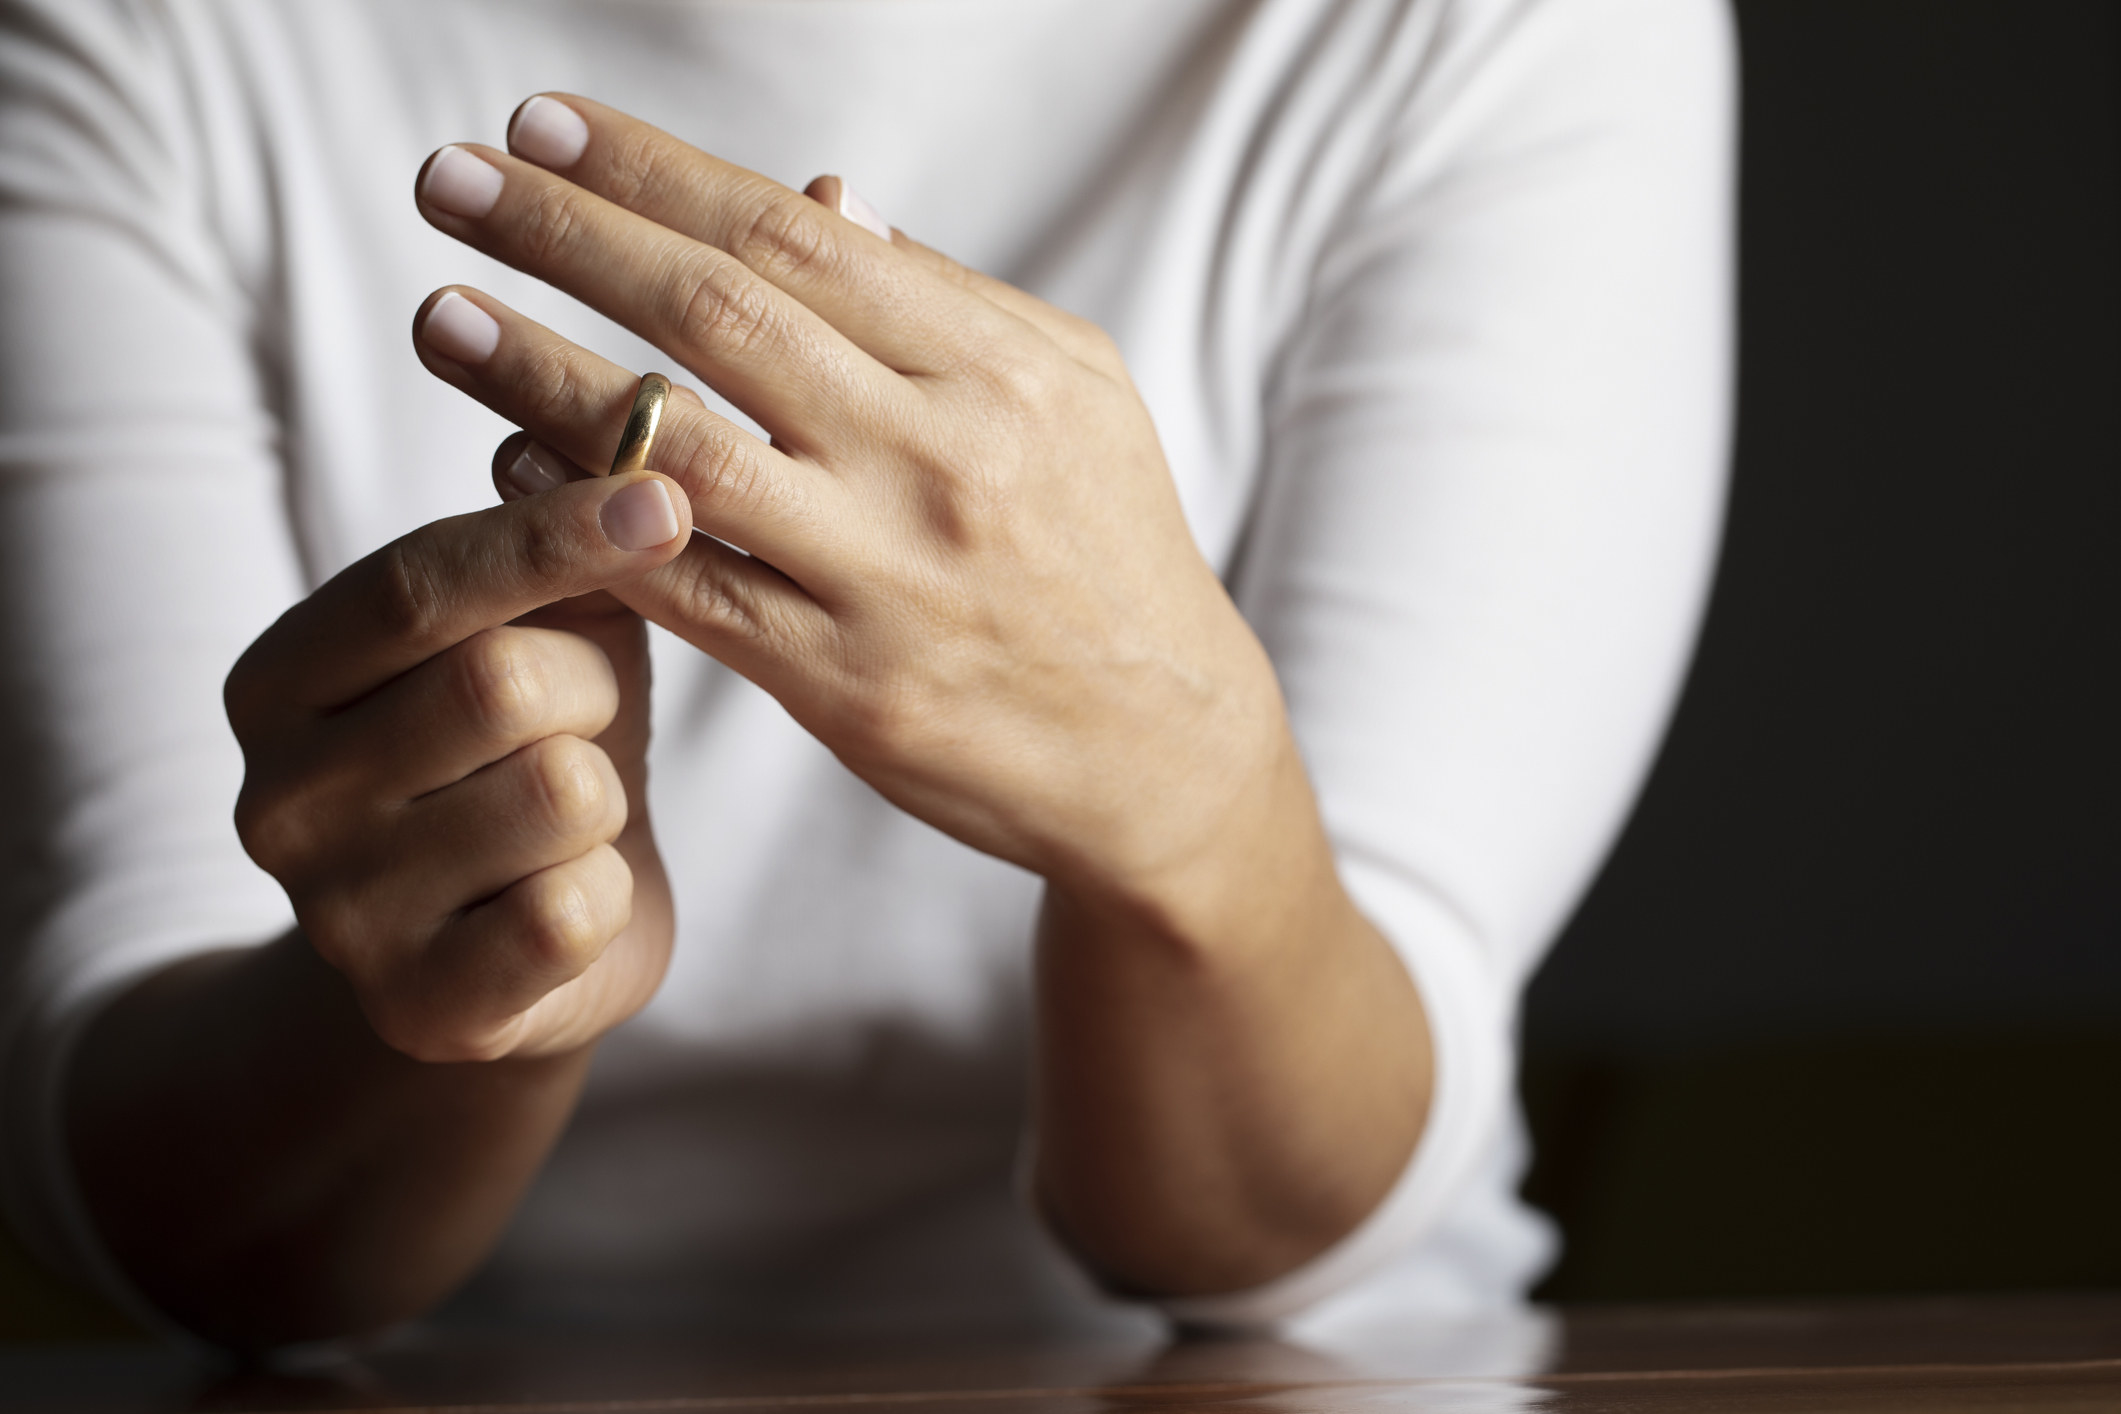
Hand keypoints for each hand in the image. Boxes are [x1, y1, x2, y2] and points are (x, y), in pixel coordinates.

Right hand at [226, 469, 692, 1060]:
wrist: (515, 952)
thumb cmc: (529, 755)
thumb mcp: (536, 635)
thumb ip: (554, 547)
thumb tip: (623, 433)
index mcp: (280, 679)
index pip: (419, 583)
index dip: (551, 535)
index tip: (663, 495)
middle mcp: (277, 797)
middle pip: (500, 683)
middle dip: (591, 687)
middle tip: (587, 715)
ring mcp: (338, 915)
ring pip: (557, 794)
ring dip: (605, 794)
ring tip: (571, 816)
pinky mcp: (422, 1009)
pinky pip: (574, 912)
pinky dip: (608, 894)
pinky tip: (571, 900)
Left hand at [410, 96, 1293, 929]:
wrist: (1162, 749)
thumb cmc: (1111, 551)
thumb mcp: (1073, 396)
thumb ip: (943, 301)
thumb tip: (821, 201)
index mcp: (997, 370)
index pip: (795, 240)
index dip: (655, 173)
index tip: (542, 126)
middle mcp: (940, 460)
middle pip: (722, 319)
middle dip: (569, 237)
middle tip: (449, 179)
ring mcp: (887, 577)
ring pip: (680, 455)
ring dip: (541, 376)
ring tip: (440, 314)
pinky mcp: (845, 685)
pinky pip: (686, 590)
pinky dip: (588, 525)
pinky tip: (508, 468)